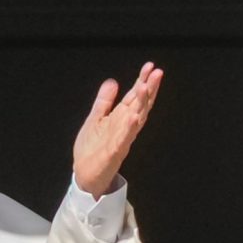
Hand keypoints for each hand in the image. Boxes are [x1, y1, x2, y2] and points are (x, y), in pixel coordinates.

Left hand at [73, 62, 163, 198]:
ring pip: (135, 120)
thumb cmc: (92, 148)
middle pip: (140, 105)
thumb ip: (104, 101)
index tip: (150, 66)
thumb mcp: (95, 119)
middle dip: (148, 89)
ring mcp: (121, 139)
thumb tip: (112, 81)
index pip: (135, 97)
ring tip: (145, 88)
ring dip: (141, 104)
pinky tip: (133, 117)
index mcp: (120, 118)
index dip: (142, 81)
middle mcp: (124, 127)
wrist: (85, 175)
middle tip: (157, 72)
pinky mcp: (114, 152)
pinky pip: (123, 139)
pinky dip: (128, 128)